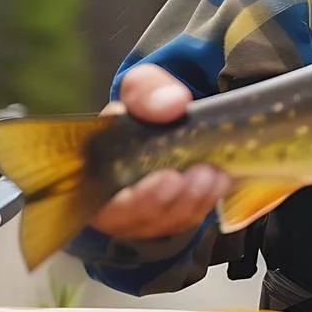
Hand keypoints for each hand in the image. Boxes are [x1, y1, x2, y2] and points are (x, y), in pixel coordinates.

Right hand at [87, 64, 232, 239]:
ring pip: (161, 224)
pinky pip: (181, 222)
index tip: (168, 178)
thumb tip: (172, 103)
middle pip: (133, 219)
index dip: (135, 198)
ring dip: (192, 202)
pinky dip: (203, 204)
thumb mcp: (140, 87)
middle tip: (202, 175)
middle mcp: (107, 201)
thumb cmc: (142, 107)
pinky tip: (221, 182)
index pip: (98, 200)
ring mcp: (137, 215)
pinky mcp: (163, 218)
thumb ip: (146, 91)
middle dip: (171, 202)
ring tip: (215, 175)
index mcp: (90, 170)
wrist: (165, 119)